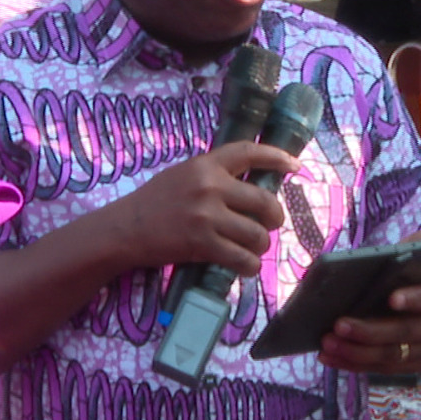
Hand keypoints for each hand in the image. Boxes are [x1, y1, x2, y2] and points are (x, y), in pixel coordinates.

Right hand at [106, 140, 296, 275]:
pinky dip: (249, 266)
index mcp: (205, 164)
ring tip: (254, 249)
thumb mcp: (183, 175)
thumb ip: (212, 175)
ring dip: (261, 246)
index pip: (249, 153)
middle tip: (270, 225)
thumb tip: (247, 185)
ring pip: (257, 234)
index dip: (277, 158)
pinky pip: (241, 258)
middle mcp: (210, 186)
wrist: (125, 229)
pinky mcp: (202, 243)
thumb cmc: (153, 202)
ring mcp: (207, 215)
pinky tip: (245, 266)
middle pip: (264, 201)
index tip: (295, 166)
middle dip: (275, 218)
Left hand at [317, 230, 420, 372]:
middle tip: (338, 324)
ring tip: (327, 343)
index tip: (391, 298)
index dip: (413, 299)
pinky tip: (329, 357)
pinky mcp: (411, 365)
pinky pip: (380, 368)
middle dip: (369, 331)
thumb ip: (408, 248)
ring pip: (390, 355)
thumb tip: (378, 255)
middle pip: (403, 332)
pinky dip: (353, 364)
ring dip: (355, 352)